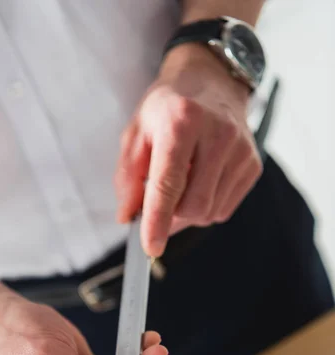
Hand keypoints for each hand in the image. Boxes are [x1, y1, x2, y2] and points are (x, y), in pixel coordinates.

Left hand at [116, 45, 262, 256]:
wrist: (211, 81)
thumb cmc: (169, 107)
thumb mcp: (137, 132)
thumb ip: (128, 178)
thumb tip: (128, 216)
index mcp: (183, 121)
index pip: (169, 184)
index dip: (157, 221)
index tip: (150, 247)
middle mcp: (218, 135)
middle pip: (193, 207)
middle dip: (171, 219)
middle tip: (159, 209)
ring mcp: (241, 151)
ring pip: (209, 213)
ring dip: (188, 212)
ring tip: (182, 184)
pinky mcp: (252, 165)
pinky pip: (224, 209)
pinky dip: (206, 207)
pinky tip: (201, 182)